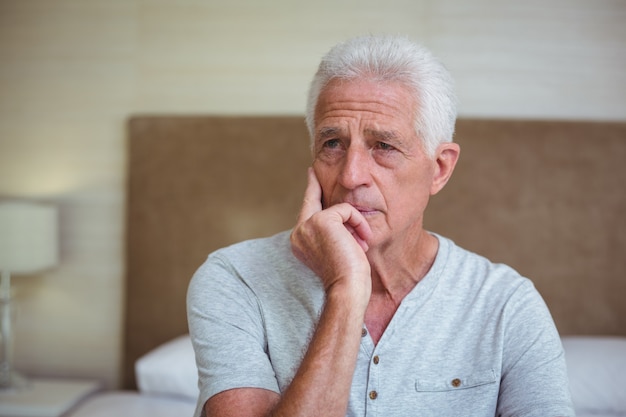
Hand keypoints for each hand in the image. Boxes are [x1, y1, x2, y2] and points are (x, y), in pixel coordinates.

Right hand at [290, 168, 371, 303]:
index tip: (311, 173)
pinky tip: (361, 242)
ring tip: (361, 244)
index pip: (306, 210)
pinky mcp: (321, 220)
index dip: (310, 190)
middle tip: (312, 169)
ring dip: (355, 224)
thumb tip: (342, 214)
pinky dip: (359, 223)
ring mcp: (307, 225)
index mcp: (300, 241)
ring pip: (337, 208)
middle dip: (316, 185)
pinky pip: (346, 209)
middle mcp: (299, 232)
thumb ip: (334, 232)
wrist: (347, 289)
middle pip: (312, 200)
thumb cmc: (349, 277)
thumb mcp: (338, 250)